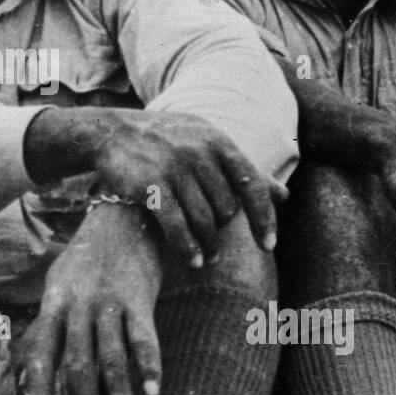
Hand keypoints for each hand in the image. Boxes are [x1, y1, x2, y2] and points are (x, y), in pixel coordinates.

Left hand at [20, 204, 162, 394]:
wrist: (121, 215)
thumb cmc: (86, 260)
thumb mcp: (58, 286)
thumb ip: (47, 326)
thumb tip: (29, 371)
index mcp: (53, 306)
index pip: (41, 357)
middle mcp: (77, 305)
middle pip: (77, 362)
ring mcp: (108, 300)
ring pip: (111, 353)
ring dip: (118, 391)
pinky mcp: (138, 295)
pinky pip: (143, 336)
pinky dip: (149, 365)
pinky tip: (153, 391)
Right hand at [89, 110, 286, 267]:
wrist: (112, 132)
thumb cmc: (166, 140)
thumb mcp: (206, 143)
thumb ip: (243, 169)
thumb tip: (283, 195)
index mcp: (218, 141)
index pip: (252, 184)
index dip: (263, 218)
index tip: (268, 246)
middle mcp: (200, 153)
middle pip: (227, 207)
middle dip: (222, 229)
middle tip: (214, 241)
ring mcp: (175, 169)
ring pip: (205, 221)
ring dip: (209, 246)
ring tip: (207, 260)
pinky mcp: (152, 187)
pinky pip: (178, 227)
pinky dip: (188, 248)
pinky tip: (193, 262)